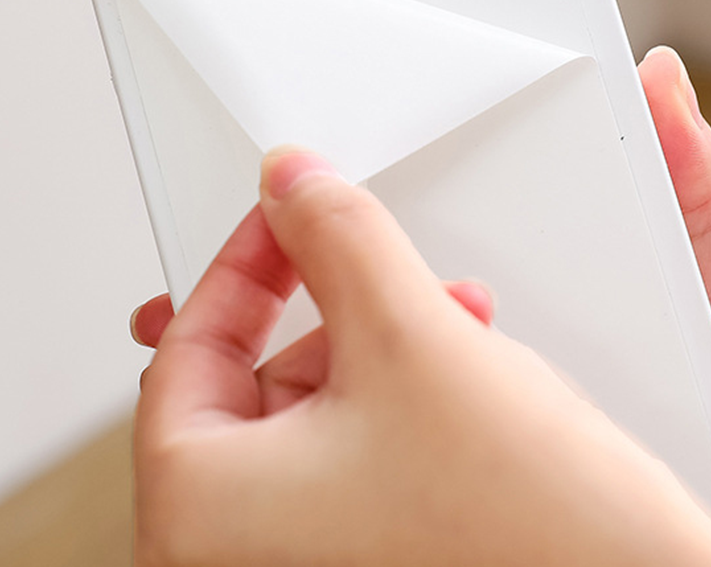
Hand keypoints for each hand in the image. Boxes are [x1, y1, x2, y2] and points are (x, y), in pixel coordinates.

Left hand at [132, 148, 710, 566]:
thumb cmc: (525, 532)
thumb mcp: (411, 336)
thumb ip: (336, 237)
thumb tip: (290, 182)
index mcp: (199, 516)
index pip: (185, 346)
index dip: (246, 260)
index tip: (288, 217)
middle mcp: (232, 562)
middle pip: (248, 383)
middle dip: (332, 309)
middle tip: (377, 265)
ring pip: (306, 422)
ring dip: (377, 351)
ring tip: (449, 320)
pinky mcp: (358, 566)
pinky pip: (345, 469)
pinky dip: (393, 408)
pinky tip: (461, 379)